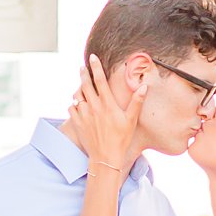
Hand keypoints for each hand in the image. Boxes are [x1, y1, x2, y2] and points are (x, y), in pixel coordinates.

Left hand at [68, 53, 142, 172]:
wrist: (105, 157)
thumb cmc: (121, 139)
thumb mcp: (131, 120)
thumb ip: (137, 102)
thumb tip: (144, 86)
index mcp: (108, 105)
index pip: (100, 81)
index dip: (96, 67)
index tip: (93, 58)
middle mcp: (94, 107)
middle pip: (85, 85)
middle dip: (84, 73)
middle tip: (83, 66)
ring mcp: (84, 115)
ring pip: (77, 95)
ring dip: (78, 88)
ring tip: (81, 85)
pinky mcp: (77, 123)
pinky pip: (71, 108)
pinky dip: (73, 103)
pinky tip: (77, 104)